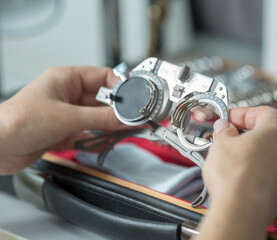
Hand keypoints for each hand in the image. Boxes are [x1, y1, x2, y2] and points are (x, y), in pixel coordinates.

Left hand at [0, 66, 128, 174]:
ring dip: (107, 128)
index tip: (135, 100)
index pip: (103, 77)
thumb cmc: (17, 121)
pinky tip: (103, 144)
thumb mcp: (67, 117)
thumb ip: (100, 118)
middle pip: (102, 101)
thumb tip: (126, 118)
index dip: (121, 88)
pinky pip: (87, 135)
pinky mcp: (63, 133)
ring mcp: (66, 115)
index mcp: (66, 80)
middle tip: (131, 121)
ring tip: (120, 134)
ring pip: (96, 119)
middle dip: (116, 112)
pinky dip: (95, 140)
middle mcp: (67, 96)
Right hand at [195, 106, 276, 239]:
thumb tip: (224, 127)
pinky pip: (271, 174)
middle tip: (228, 138)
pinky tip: (241, 177)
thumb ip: (224, 131)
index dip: (244, 113)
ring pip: (270, 155)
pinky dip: (258, 172)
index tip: (230, 118)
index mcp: (276, 131)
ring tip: (232, 160)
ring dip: (253, 154)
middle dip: (247, 134)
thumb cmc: (235, 178)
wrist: (241, 211)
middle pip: (268, 134)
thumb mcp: (220, 144)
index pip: (264, 112)